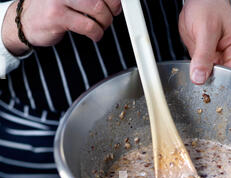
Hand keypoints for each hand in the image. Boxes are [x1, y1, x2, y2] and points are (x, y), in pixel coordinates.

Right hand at [2, 0, 121, 55]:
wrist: (26, 21)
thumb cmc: (53, 8)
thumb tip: (115, 2)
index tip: (116, 5)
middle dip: (111, 9)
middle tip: (110, 17)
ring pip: (96, 9)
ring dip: (104, 22)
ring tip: (101, 27)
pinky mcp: (57, 16)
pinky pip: (87, 26)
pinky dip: (96, 33)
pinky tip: (95, 34)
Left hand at [179, 0, 230, 84]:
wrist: (199, 0)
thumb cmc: (208, 6)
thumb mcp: (205, 29)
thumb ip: (203, 55)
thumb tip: (199, 77)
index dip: (220, 82)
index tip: (206, 81)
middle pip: (225, 81)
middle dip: (210, 82)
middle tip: (198, 75)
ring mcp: (222, 59)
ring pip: (214, 79)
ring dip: (203, 79)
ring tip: (196, 68)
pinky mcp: (211, 61)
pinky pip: (205, 74)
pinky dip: (198, 74)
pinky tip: (194, 68)